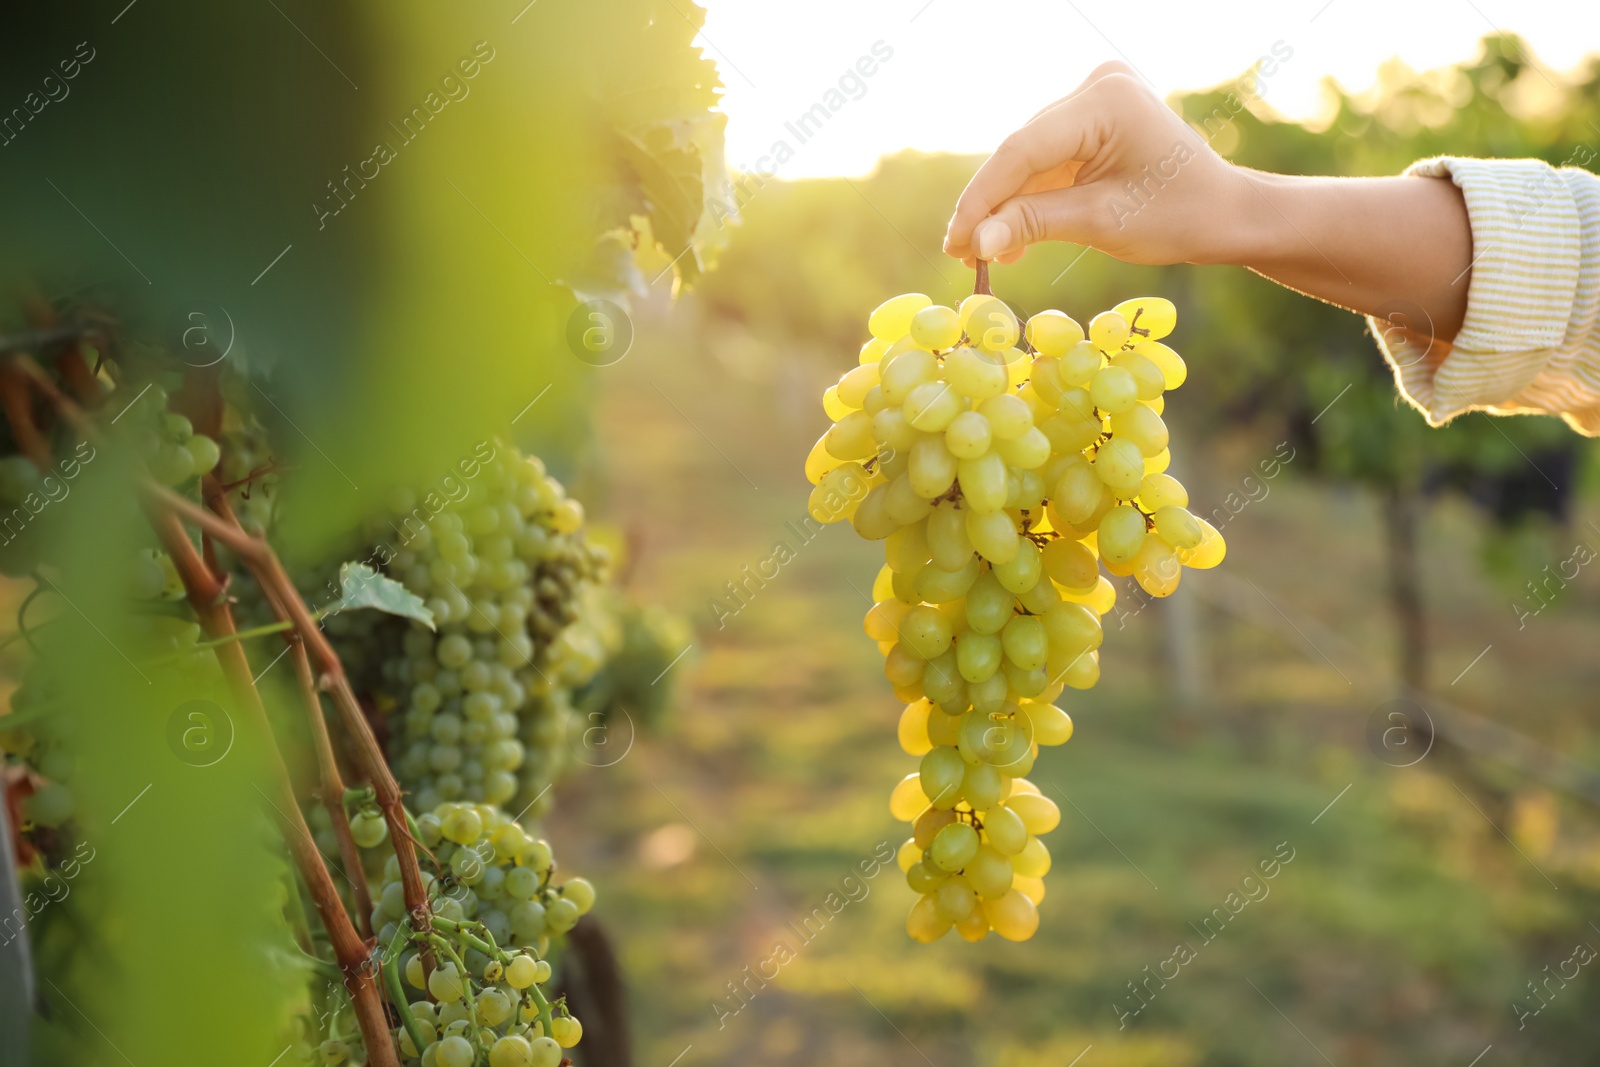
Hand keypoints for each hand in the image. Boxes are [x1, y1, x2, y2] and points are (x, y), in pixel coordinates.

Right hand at [943, 62, 1250, 267]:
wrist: (1225, 213)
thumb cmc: (1178, 216)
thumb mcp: (1100, 223)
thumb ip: (1032, 224)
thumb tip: (975, 244)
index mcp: (1106, 101)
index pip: (1023, 149)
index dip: (983, 199)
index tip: (955, 241)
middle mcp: (1096, 88)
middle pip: (1021, 153)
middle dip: (991, 206)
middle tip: (961, 254)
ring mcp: (1093, 101)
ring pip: (1028, 160)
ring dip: (1006, 207)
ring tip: (981, 255)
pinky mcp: (1091, 122)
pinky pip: (1046, 162)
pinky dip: (1030, 200)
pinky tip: (1010, 240)